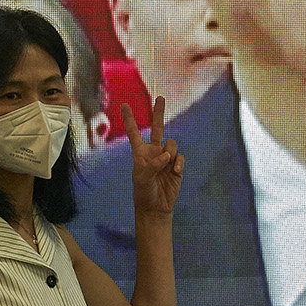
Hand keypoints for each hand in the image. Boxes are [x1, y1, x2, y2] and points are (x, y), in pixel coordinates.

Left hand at [124, 97, 183, 216]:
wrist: (157, 207)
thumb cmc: (144, 193)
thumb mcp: (143, 179)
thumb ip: (153, 164)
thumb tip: (167, 155)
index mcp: (140, 153)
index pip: (134, 133)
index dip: (129, 119)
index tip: (124, 104)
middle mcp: (153, 152)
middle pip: (157, 128)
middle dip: (158, 113)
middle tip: (160, 97)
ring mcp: (166, 158)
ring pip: (172, 144)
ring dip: (170, 152)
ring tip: (167, 166)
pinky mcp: (176, 165)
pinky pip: (180, 157)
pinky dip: (178, 163)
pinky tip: (174, 172)